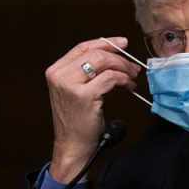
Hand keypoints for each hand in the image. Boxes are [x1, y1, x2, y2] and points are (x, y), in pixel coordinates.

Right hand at [45, 37, 140, 181]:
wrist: (73, 146)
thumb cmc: (77, 120)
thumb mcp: (75, 91)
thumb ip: (85, 72)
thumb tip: (112, 54)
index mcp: (55, 71)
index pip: (83, 47)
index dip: (105, 42)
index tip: (123, 43)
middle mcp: (59, 75)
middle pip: (96, 53)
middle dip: (119, 57)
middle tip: (133, 66)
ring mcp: (70, 85)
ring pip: (104, 62)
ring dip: (124, 68)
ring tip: (133, 77)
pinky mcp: (83, 96)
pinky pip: (111, 78)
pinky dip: (125, 80)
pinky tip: (129, 86)